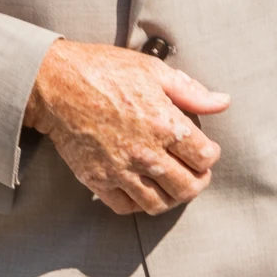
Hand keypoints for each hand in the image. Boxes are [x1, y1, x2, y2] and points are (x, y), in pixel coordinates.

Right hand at [23, 38, 230, 214]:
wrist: (53, 83)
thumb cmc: (102, 70)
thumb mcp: (150, 70)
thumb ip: (190, 90)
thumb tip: (223, 102)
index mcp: (163, 123)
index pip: (205, 157)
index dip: (210, 154)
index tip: (204, 149)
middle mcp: (145, 152)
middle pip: (188, 187)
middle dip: (198, 181)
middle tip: (195, 172)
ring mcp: (120, 169)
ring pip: (160, 203)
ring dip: (172, 196)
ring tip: (171, 183)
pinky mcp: (97, 179)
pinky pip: (126, 207)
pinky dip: (139, 203)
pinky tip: (142, 188)